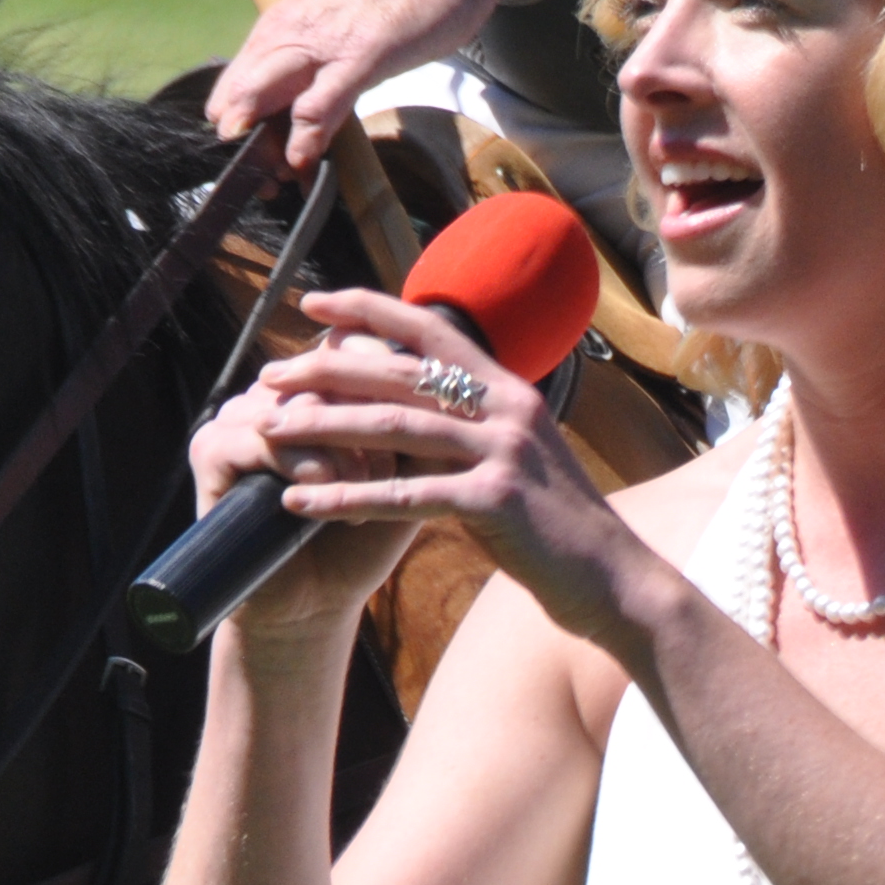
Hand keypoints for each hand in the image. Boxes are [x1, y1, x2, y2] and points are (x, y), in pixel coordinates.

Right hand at [185, 327, 432, 651]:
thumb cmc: (362, 540)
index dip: (391, 378)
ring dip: (338, 444)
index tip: (423, 426)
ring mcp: (238, 417)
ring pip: (295, 402)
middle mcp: (274, 393)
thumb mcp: (404, 476)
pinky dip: (300, 463)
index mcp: (317, 387)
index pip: (354, 346)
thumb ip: (422, 424)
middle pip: (325, 367)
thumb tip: (454, 374)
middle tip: (393, 464)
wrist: (315, 603)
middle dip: (368, 414)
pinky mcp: (210, 450)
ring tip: (366, 483)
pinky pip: (256, 438)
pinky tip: (325, 492)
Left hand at [206, 0, 496, 168]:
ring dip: (263, 147)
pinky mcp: (361, 54)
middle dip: (240, 148)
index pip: (233, 86)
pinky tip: (302, 160)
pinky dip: (305, 136)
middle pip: (238, 98)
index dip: (236, 130)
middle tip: (254, 184)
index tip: (248, 165)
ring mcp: (322, 43)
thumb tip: (300, 110)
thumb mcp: (337, 28)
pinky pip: (319, 102)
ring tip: (270, 181)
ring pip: (264, 97)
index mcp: (280, 27)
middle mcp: (289, 33)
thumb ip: (314, 65)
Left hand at [255, 290, 642, 648]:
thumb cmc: (556, 530)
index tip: (314, 302)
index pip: (432, 328)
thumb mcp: (515, 461)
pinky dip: (344, 497)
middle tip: (269, 374)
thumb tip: (411, 415)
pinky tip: (300, 502)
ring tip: (269, 429)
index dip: (369, 310)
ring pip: (394, 427)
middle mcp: (508, 407)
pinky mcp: (496, 501)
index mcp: (509, 389)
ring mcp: (504, 451)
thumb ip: (470, 432)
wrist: (616, 583)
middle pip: (399, 373)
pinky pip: (403, 495)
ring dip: (322, 427)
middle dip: (325, 369)